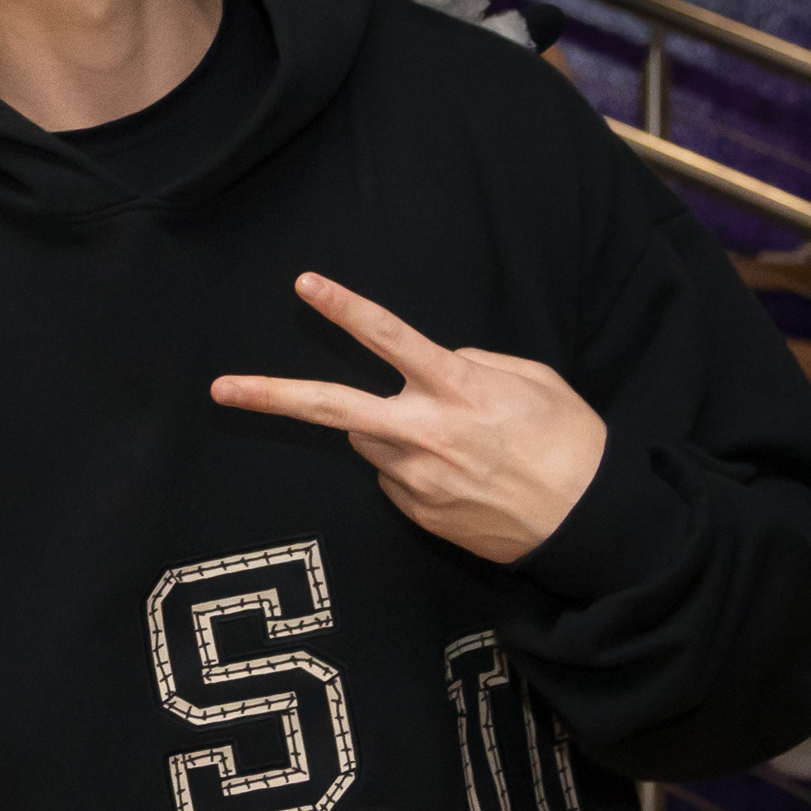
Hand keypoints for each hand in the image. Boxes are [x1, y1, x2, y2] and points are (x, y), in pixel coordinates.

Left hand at [209, 272, 606, 564]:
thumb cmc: (570, 443)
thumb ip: (473, 362)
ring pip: (369, 439)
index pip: (389, 338)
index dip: (344, 308)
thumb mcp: (533, 380)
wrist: (590, 526)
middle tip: (220, 389)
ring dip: (388, 430)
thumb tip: (431, 365)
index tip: (305, 285)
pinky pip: (395, 477)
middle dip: (271, 397)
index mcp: (456, 389)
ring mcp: (415, 479)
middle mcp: (425, 433)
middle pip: (331, 408)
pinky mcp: (416, 514)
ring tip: (453, 443)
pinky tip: (461, 476)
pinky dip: (413, 467)